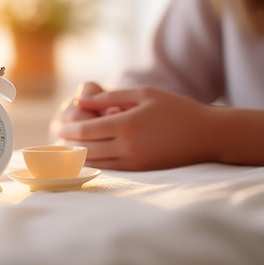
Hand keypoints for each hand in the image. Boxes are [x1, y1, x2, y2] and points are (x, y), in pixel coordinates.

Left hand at [58, 85, 213, 170]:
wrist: (207, 135)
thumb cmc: (176, 108)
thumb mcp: (144, 94)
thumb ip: (111, 97)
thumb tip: (82, 100)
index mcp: (128, 123)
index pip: (88, 130)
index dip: (70, 130)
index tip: (59, 128)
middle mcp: (129, 145)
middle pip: (88, 148)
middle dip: (70, 146)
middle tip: (56, 142)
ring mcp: (135, 161)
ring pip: (98, 162)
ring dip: (79, 157)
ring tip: (65, 152)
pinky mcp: (142, 170)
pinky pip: (112, 169)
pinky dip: (96, 164)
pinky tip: (88, 159)